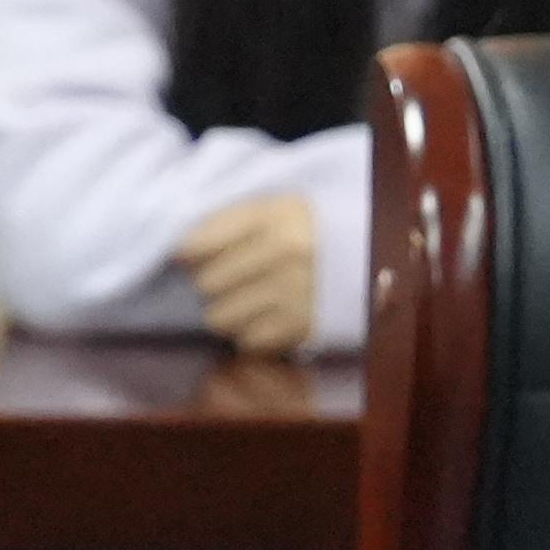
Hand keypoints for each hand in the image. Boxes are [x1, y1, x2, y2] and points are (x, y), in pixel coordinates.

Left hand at [174, 193, 317, 356]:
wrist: (371, 252)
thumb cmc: (308, 230)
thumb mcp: (275, 207)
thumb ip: (226, 222)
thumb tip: (178, 254)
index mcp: (278, 213)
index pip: (198, 243)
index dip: (187, 253)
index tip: (188, 257)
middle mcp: (290, 251)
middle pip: (206, 284)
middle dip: (210, 284)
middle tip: (229, 279)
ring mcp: (300, 290)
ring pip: (221, 318)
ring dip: (227, 312)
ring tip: (248, 299)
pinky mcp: (307, 325)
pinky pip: (249, 341)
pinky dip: (252, 333)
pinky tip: (267, 316)